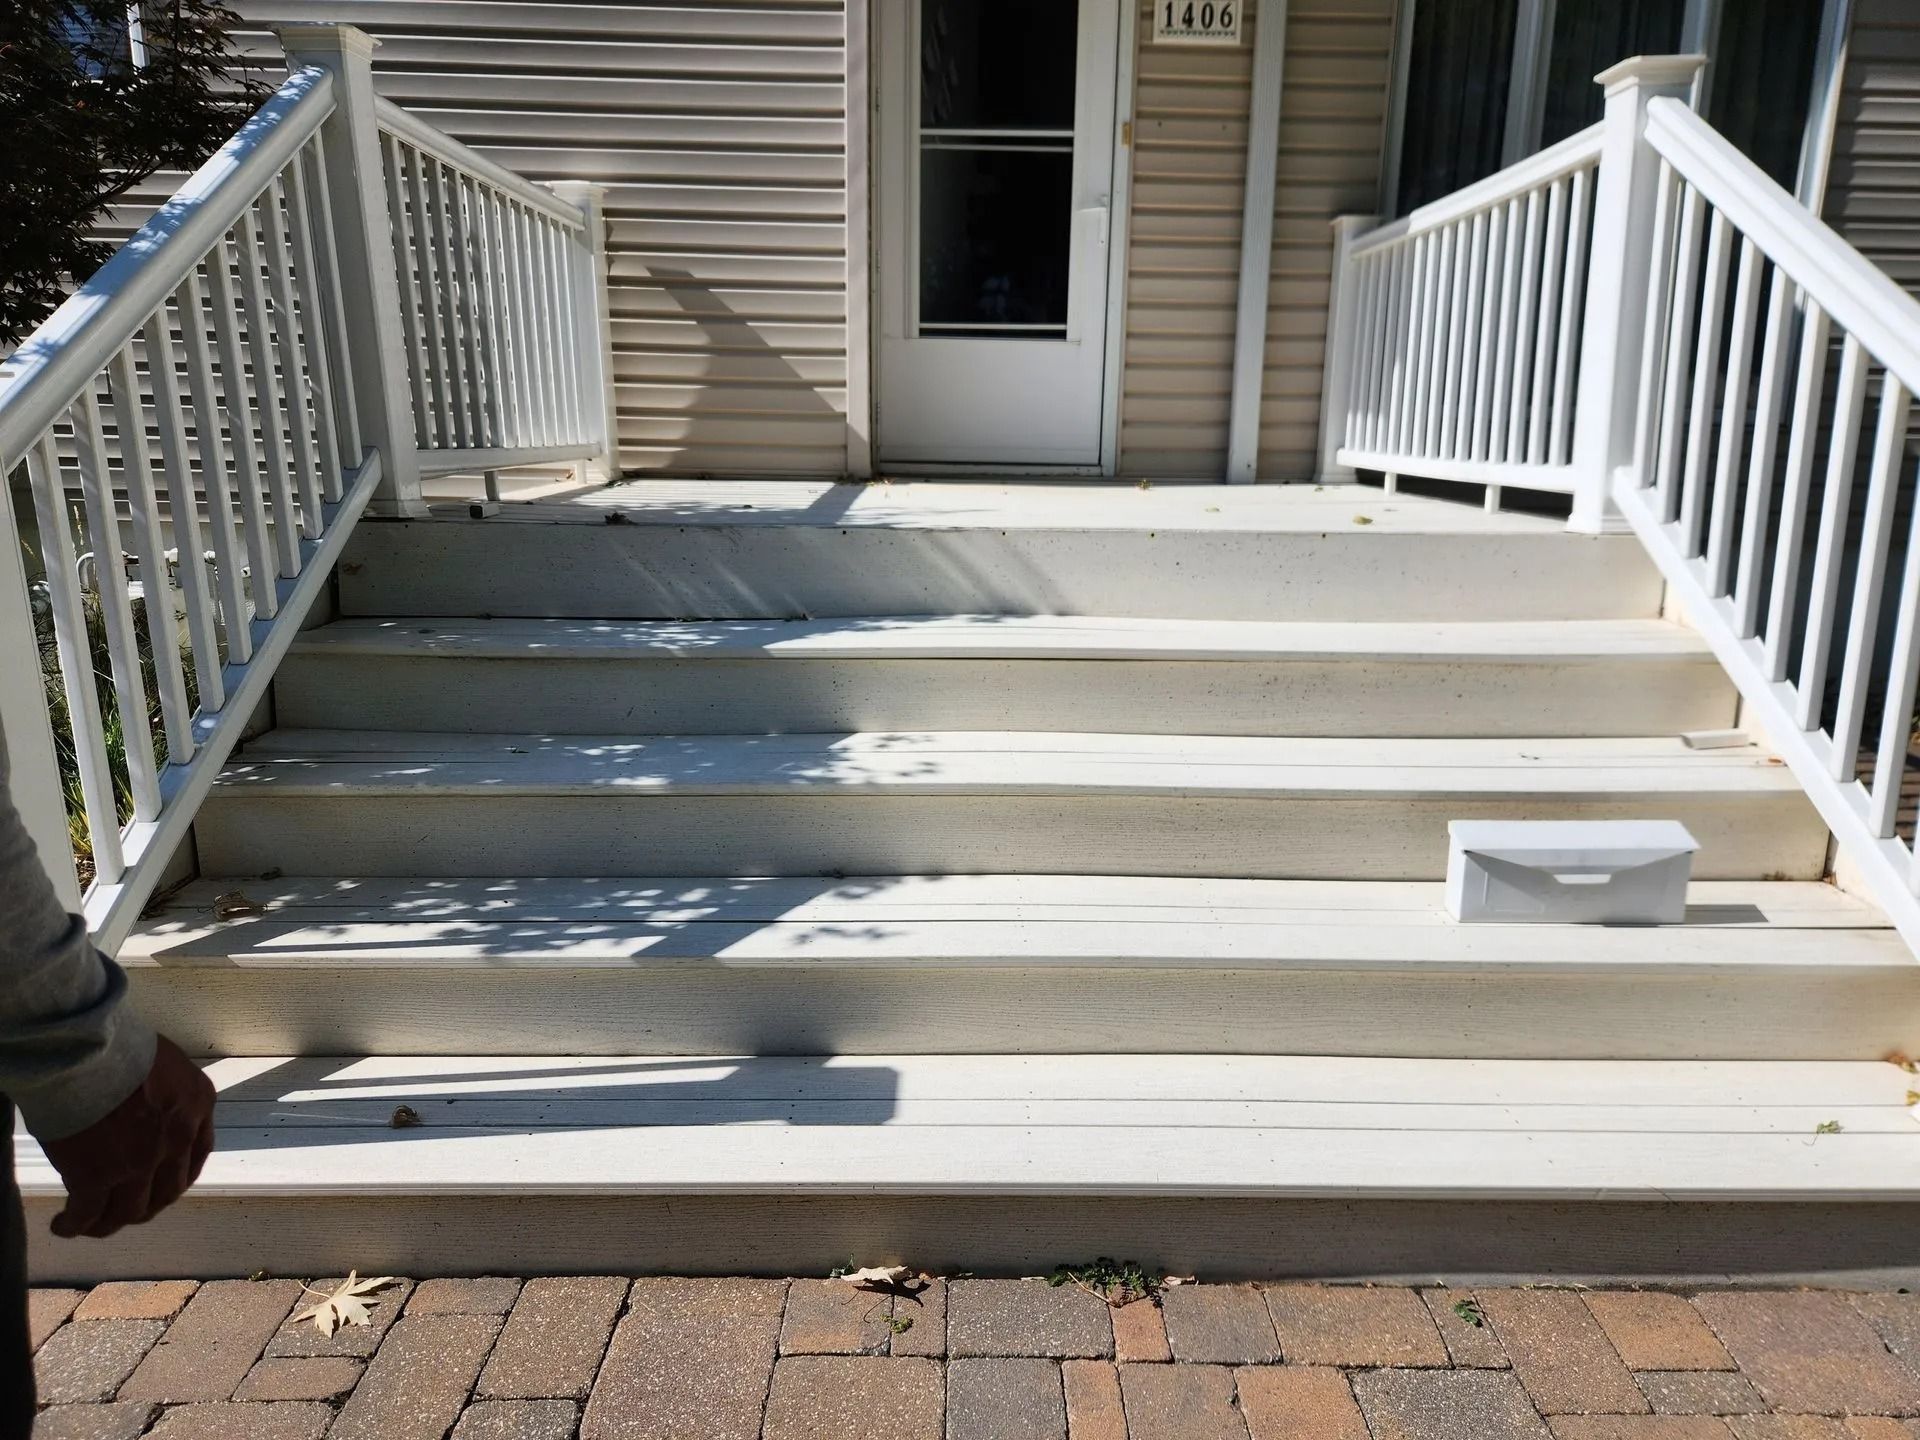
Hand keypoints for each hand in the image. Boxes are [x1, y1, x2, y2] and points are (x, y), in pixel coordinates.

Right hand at [40, 1036, 215, 1238]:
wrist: (85, 1050)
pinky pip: (88, 1214)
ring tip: (90, 1225)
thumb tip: (146, 1114)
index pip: (196, 1155)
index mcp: (198, 1105)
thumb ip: (167, 1094)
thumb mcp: (166, 1064)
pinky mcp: (97, 1178)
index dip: (176, 1178)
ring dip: (110, 1223)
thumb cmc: (119, 1045)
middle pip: (166, 1191)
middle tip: (125, 1211)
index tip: (160, 1188)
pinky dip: (76, 1225)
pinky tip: (64, 1225)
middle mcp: (176, 1139)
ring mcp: (139, 1163)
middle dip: (146, 1205)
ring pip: (130, 1210)